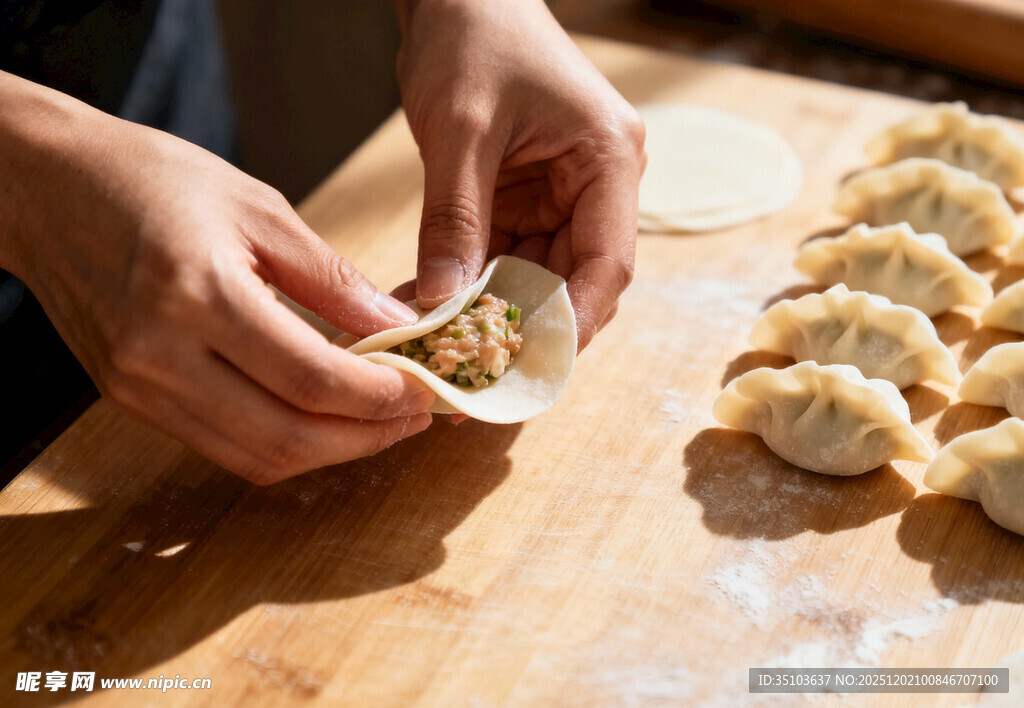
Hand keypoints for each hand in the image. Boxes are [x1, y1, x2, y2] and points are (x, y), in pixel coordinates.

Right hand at [0, 72, 434, 483]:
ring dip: (329, 452)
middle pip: (287, 438)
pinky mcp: (129, 400)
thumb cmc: (154, 180)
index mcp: (198, 294)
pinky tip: (321, 418)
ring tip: (379, 423)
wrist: (47, 188)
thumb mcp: (260, 209)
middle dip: (365, 438)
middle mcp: (160, 355)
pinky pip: (222, 447)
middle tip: (414, 418)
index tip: (425, 390)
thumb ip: (333, 279)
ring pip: (256, 457)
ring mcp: (138, 387)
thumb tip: (400, 329)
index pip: (311, 378)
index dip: (380, 397)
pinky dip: (283, 444)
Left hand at [393, 0, 644, 351]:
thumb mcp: (459, 130)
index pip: (608, 263)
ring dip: (488, 309)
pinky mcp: (525, 196)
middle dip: (522, 324)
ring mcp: (561, 193)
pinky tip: (422, 305)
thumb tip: (440, 303)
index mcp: (608, 161)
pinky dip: (466, 280)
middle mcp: (597, 184)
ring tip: (437, 344)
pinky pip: (501, 253)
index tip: (529, 366)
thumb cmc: (473, 35)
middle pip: (572, 278)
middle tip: (472, 369)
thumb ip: (454, 218)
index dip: (574, 321)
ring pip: (534, 274)